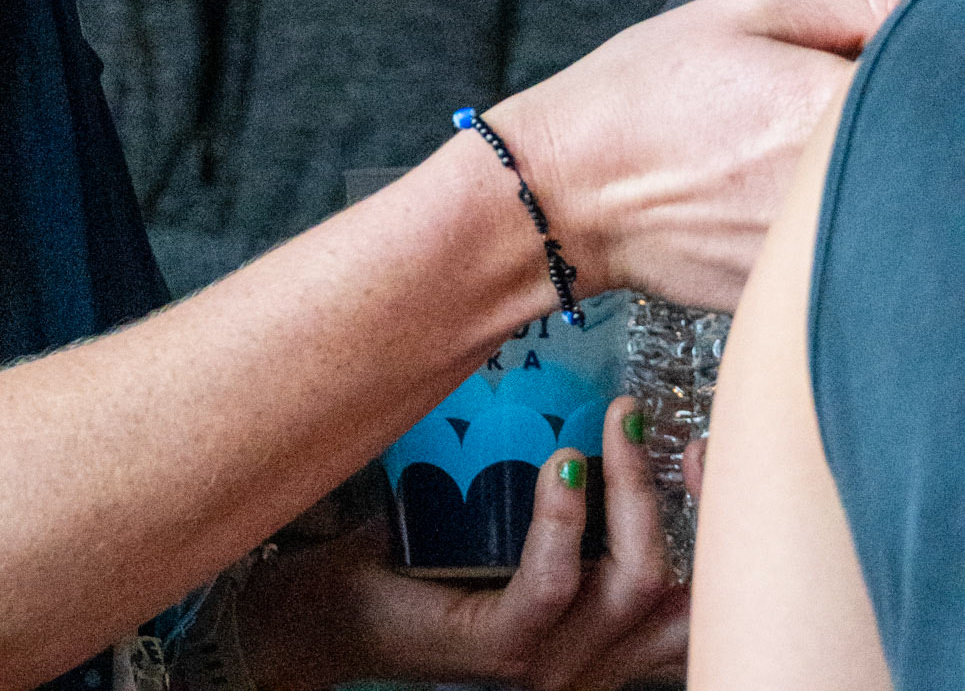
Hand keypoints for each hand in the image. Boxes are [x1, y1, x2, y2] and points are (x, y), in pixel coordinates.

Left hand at [240, 398, 687, 690]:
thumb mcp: (519, 521)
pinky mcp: (504, 649)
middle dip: (681, 492)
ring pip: (635, 581)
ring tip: (612, 421)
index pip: (695, 597)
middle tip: (641, 413)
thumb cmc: (430, 556)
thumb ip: (576, 493)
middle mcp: (594, 661)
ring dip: (630, 487)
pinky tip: (562, 464)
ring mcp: (552, 662)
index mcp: (608, 637)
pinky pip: (555, 582)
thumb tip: (617, 398)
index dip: (718, 521)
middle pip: (679, 585)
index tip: (703, 444)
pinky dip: (565, 517)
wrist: (343, 606)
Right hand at [494, 0, 899, 310]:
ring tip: (764, 159)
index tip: (850, 72)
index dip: (885, 75)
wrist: (566, 192)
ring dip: (840, 177)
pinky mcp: (792, 290)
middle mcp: (835, 181)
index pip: (922, 84)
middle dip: (866, 128)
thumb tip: (913, 15)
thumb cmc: (642, 95)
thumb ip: (844, 4)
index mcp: (831, 101)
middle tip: (796, 117)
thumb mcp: (738, 11)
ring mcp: (815, 245)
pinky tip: (750, 204)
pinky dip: (811, 228)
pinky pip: (828, 250)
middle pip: (900, 149)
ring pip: (864, 199)